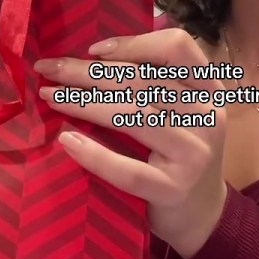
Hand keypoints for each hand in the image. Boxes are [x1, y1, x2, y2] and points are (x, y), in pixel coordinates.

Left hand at [35, 28, 227, 258]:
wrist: (200, 214)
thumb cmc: (177, 154)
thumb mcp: (179, 113)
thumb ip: (153, 85)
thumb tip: (90, 58)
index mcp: (209, 90)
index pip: (178, 48)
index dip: (135, 43)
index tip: (93, 51)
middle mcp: (208, 117)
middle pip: (143, 81)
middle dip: (89, 72)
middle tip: (50, 68)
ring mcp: (194, 154)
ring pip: (133, 117)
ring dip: (84, 103)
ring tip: (51, 97)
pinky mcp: (175, 189)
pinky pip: (128, 170)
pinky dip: (94, 154)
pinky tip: (67, 140)